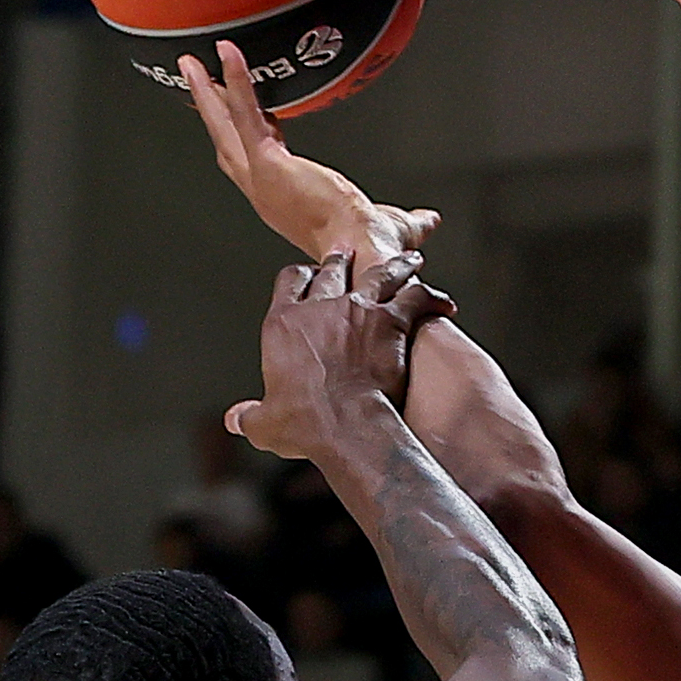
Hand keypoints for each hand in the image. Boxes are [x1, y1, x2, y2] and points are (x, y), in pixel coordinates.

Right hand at [179, 43, 439, 270]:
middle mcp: (265, 193)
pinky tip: (227, 55)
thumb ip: (410, 220)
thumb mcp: (395, 225)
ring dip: (207, 92)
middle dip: (211, 111)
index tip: (251, 111)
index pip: (259, 162)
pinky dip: (235, 83)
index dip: (250, 136)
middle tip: (195, 80)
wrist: (366, 253)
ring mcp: (261, 179)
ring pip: (225, 126)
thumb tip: (429, 222)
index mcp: (285, 204)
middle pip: (226, 143)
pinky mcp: (268, 163)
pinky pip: (246, 114)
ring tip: (189, 61)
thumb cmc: (374, 247)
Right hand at [224, 251, 453, 462]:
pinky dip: (432, 296)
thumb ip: (250, 415)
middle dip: (342, 260)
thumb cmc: (306, 426)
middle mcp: (320, 306)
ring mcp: (357, 309)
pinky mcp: (390, 321)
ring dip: (397, 265)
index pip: (290, 282)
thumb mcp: (266, 423)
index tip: (308, 276)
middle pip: (333, 269)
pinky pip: (416, 297)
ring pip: (380, 273)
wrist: (346, 427)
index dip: (301, 276)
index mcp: (284, 323)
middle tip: (350, 253)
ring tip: (410, 260)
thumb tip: (235, 420)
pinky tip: (445, 301)